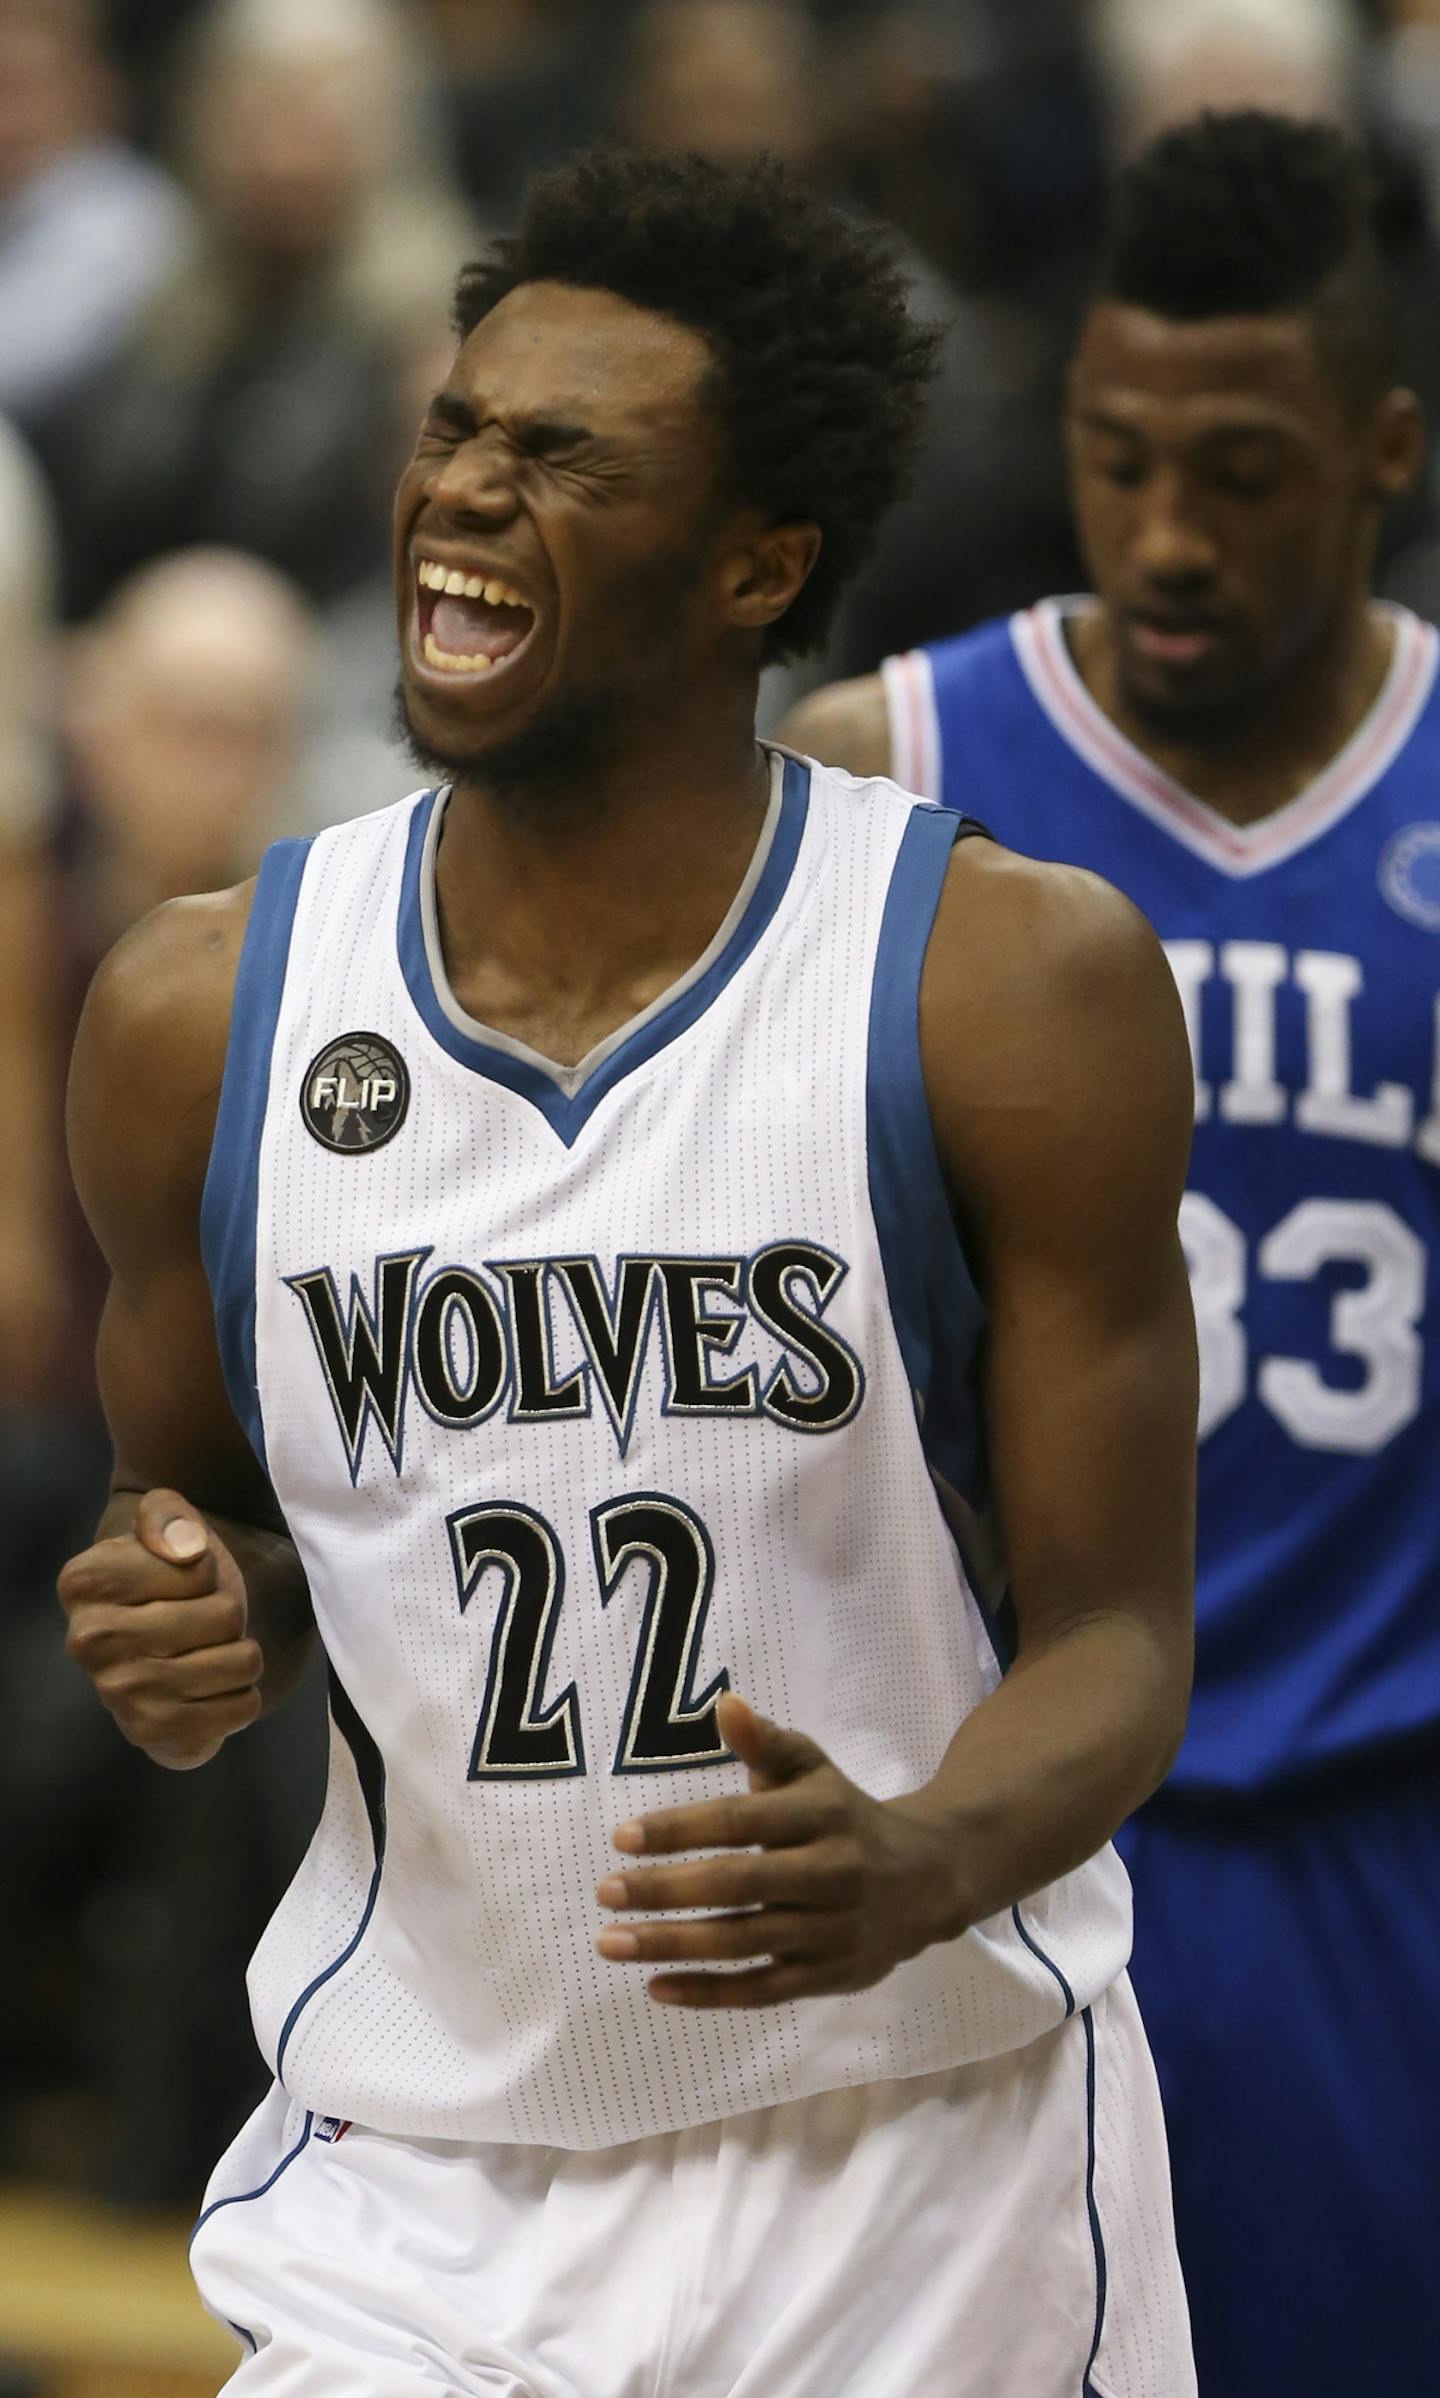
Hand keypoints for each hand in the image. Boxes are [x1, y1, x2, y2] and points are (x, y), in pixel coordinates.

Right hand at [57, 1489, 261, 1768]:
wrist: (169, 1633)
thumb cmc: (171, 1570)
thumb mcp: (168, 1519)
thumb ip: (167, 1513)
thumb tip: (186, 1548)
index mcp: (82, 1581)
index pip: (198, 1569)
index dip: (206, 1568)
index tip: (180, 1577)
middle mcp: (88, 1641)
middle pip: (225, 1616)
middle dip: (229, 1610)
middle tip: (201, 1616)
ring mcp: (117, 1694)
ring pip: (241, 1662)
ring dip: (241, 1653)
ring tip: (208, 1649)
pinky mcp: (151, 1734)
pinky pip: (242, 1708)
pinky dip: (243, 1695)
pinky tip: (211, 1687)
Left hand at [594, 1693, 964, 2006]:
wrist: (928, 1879)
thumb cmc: (845, 1816)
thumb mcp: (812, 1771)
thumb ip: (765, 1742)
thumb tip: (724, 1703)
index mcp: (822, 1813)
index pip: (740, 1821)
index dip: (680, 1829)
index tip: (620, 1838)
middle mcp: (831, 1872)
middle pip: (737, 1885)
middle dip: (665, 1890)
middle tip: (604, 1891)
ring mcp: (832, 1929)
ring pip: (743, 1942)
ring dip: (672, 1945)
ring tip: (611, 1940)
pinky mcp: (831, 1975)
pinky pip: (762, 1990)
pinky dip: (708, 1992)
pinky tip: (656, 1987)